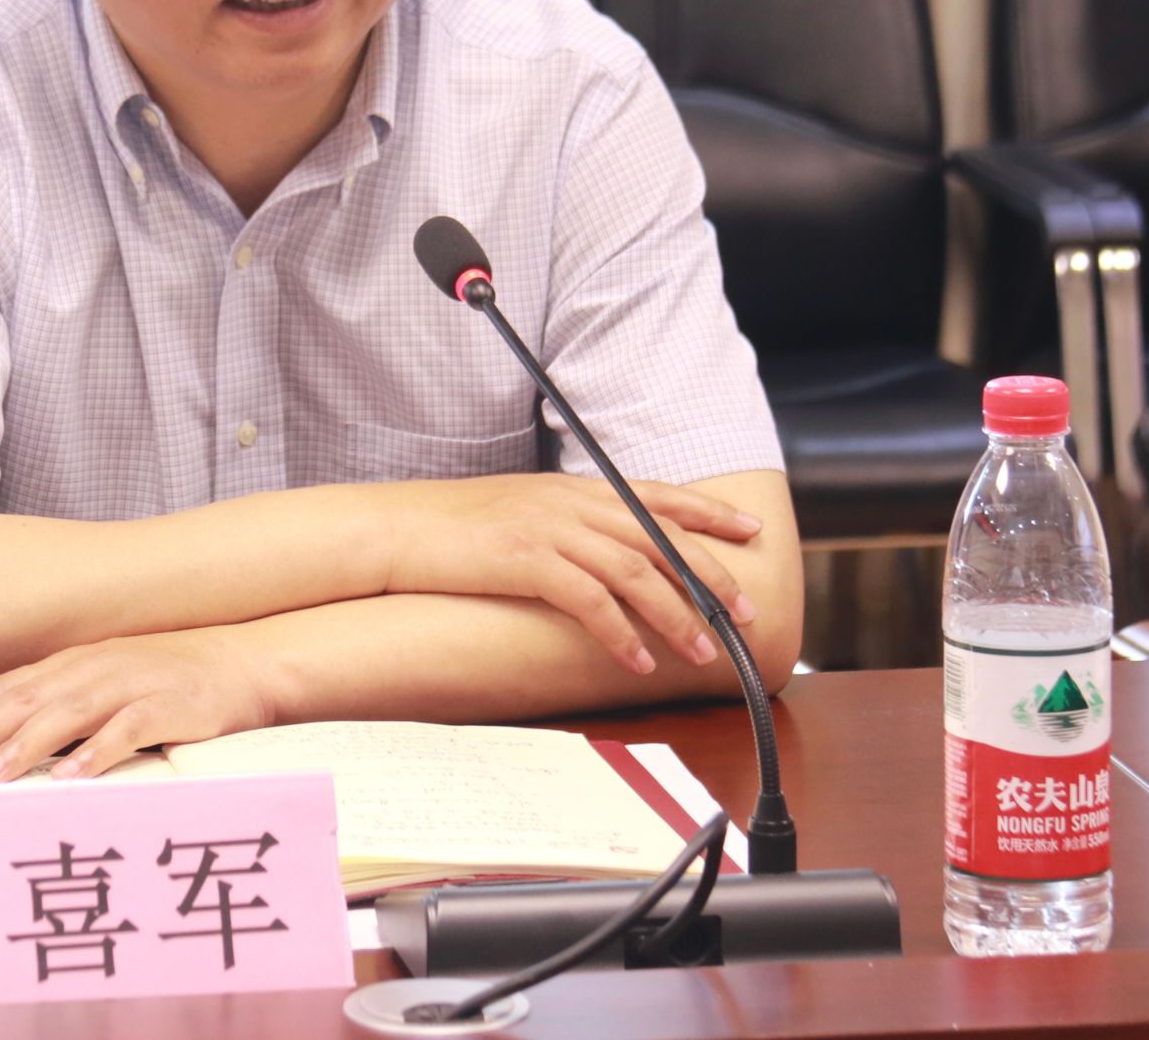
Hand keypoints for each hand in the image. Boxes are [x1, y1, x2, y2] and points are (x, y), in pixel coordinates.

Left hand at [0, 626, 271, 783]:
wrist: (242, 661)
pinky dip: (96, 751)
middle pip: (21, 700)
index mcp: (71, 663)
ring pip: (66, 713)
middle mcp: (93, 667)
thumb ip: (58, 708)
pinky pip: (127, 729)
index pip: (1, 690)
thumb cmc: (166, 682)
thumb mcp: (105, 686)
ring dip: (22, 746)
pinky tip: (70, 776)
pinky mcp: (168, 704)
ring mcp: (130, 683)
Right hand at [382, 474, 761, 674]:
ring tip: (704, 651)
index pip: (657, 495)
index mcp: (574, 487)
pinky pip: (590, 600)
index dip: (709, 513)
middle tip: (746, 611)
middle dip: (712, 575)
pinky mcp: (527, 561)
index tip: (751, 532)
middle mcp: (570, 502)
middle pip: (660, 536)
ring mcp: (550, 529)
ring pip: (636, 571)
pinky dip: (621, 633)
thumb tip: (606, 551)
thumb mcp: (522, 512)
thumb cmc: (453, 527)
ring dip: (677, 615)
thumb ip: (567, 523)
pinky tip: (639, 661)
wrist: (398, 527)